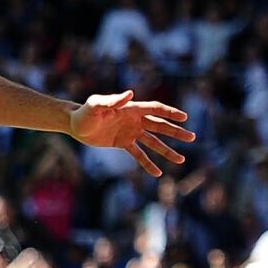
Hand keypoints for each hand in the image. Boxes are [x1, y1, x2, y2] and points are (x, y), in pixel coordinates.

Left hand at [68, 90, 194, 176]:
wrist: (75, 124)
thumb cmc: (85, 112)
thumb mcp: (97, 105)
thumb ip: (112, 100)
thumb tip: (130, 94)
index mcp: (132, 109)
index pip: (156, 109)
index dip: (170, 113)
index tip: (185, 118)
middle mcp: (134, 120)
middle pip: (160, 126)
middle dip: (176, 132)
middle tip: (192, 138)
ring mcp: (130, 132)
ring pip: (153, 142)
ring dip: (167, 150)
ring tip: (181, 160)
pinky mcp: (123, 143)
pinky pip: (139, 154)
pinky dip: (148, 163)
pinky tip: (158, 173)